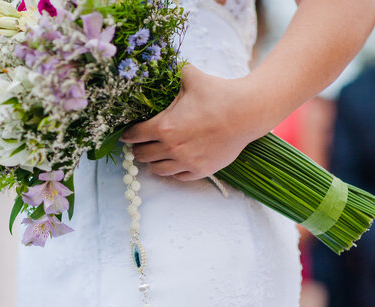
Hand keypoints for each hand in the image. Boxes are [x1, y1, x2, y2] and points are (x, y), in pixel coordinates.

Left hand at [121, 65, 275, 180]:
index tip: (127, 133)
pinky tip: (173, 161)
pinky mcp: (201, 170)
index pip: (134, 135)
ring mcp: (186, 162)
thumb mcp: (190, 77)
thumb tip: (160, 62)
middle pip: (142, 155)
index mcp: (164, 127)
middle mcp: (172, 148)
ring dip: (153, 161)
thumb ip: (171, 73)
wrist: (247, 112)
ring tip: (154, 154)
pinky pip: (177, 177)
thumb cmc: (219, 93)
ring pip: (157, 170)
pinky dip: (172, 170)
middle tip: (140, 143)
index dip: (128, 133)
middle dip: (138, 148)